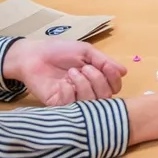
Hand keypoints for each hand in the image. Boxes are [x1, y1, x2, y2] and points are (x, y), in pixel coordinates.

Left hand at [3, 39, 126, 106]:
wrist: (34, 55)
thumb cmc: (60, 51)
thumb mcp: (86, 52)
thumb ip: (104, 61)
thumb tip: (124, 71)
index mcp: (95, 78)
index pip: (114, 87)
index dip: (114, 79)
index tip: (107, 66)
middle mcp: (87, 91)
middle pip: (106, 96)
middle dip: (99, 79)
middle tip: (85, 67)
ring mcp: (73, 100)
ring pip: (92, 102)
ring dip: (85, 84)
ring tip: (72, 72)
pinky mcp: (59, 106)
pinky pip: (74, 105)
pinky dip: (71, 90)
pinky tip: (64, 82)